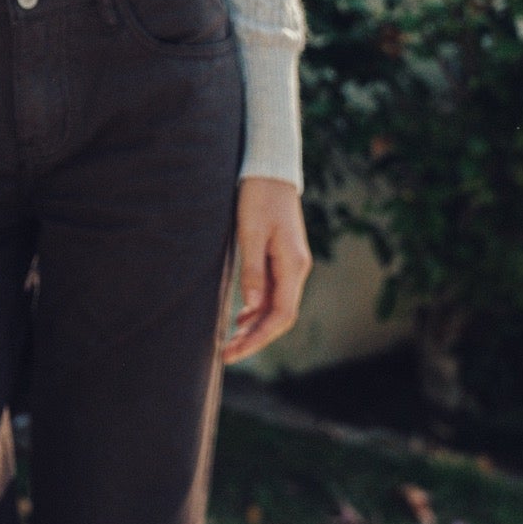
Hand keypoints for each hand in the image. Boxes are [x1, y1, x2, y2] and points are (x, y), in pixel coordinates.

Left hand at [219, 175, 311, 364]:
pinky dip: (257, 309)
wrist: (270, 169)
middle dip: (255, 338)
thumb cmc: (258, 196)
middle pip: (280, 317)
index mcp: (293, 265)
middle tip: (226, 354)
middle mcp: (297, 269)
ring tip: (229, 342)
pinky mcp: (282, 258)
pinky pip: (273, 292)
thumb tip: (251, 309)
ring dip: (255, 326)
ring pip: (276, 307)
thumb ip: (252, 270)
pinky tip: (241, 318)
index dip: (259, 338)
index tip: (234, 351)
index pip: (282, 315)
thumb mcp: (250, 232)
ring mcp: (291, 264)